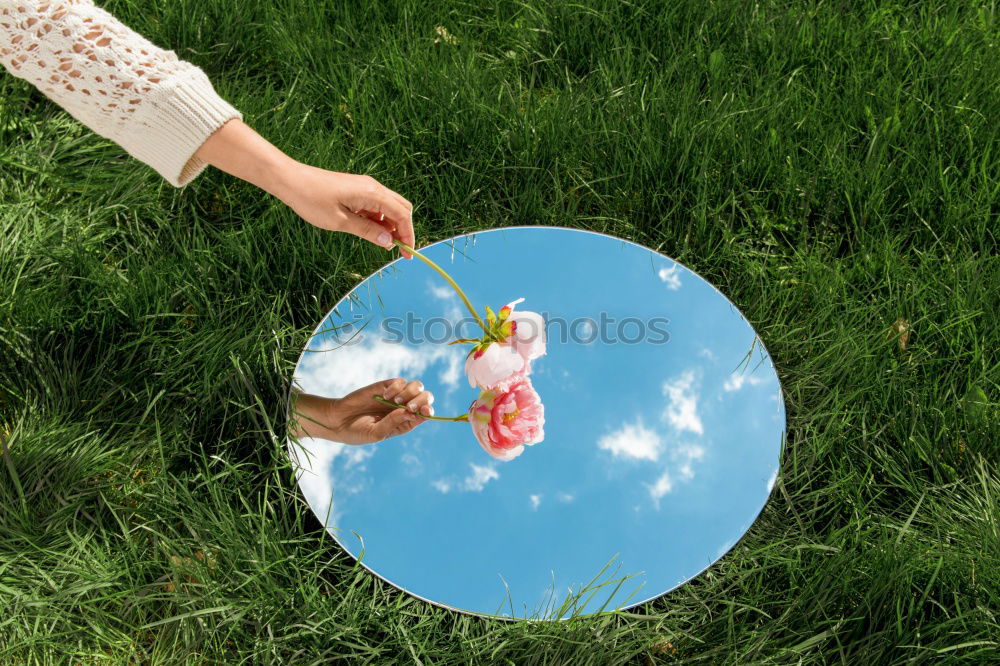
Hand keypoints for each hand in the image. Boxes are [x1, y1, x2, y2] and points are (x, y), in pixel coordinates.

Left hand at [275, 163, 414, 258]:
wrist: (291, 180)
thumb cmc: (312, 199)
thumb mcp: (340, 222)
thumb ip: (367, 231)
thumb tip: (389, 242)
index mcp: (372, 193)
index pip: (402, 215)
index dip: (408, 235)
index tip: (407, 254)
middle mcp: (373, 187)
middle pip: (401, 208)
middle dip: (404, 230)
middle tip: (399, 251)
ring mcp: (365, 188)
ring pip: (389, 207)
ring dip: (390, 226)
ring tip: (383, 244)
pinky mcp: (357, 190)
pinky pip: (376, 206)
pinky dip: (379, 220)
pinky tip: (371, 232)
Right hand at [291, 378, 434, 445]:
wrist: (338, 420)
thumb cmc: (357, 432)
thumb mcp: (376, 433)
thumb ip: (392, 423)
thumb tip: (409, 412)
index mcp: (405, 422)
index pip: (425, 414)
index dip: (428, 411)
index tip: (423, 411)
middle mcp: (404, 408)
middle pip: (425, 397)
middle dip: (422, 400)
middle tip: (409, 406)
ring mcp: (396, 396)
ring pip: (416, 386)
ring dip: (409, 392)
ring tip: (393, 401)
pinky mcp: (386, 386)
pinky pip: (400, 381)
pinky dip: (396, 387)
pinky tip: (384, 395)